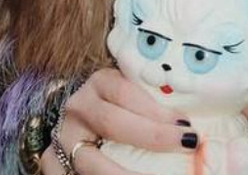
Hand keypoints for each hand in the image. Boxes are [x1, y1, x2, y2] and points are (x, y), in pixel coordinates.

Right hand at [38, 68, 197, 174]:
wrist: (80, 124)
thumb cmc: (119, 110)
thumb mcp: (132, 98)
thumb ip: (156, 106)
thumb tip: (195, 129)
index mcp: (101, 83)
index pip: (128, 93)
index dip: (158, 112)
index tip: (187, 128)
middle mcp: (78, 107)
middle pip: (113, 122)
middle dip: (151, 138)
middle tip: (184, 146)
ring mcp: (63, 137)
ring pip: (91, 159)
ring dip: (123, 172)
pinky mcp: (52, 163)